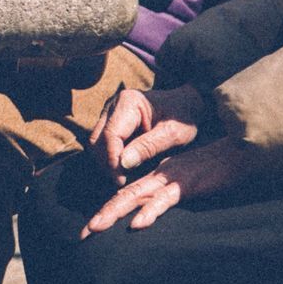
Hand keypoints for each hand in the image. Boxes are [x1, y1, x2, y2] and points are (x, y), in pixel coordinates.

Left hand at [81, 136, 259, 235]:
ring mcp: (172, 179)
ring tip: (97, 226)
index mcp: (158, 175)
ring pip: (137, 196)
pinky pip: (165, 199)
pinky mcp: (188, 184)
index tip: (90, 229)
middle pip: (125, 195)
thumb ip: (170, 192)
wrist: (238, 151)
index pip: (127, 193)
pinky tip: (137, 224)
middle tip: (83, 233)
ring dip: (115, 211)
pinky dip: (150, 211)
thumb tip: (153, 209)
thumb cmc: (216, 168)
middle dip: (103, 215)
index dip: (108, 210)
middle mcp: (160, 175)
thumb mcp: (188, 181)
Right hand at [88, 83, 205, 180]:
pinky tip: (124, 169)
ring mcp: (110, 113)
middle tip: (122, 181)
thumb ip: (149, 147)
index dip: (112, 160)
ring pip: (96, 143)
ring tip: (123, 176)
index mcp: (129, 102)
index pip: (110, 135)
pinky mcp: (111, 123)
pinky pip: (101, 144)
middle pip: (97, 139)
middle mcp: (114, 105)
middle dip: (107, 163)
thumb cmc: (184, 118)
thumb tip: (123, 163)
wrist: (187, 105)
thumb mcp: (173, 134)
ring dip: (106, 162)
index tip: (121, 179)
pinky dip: (109, 158)